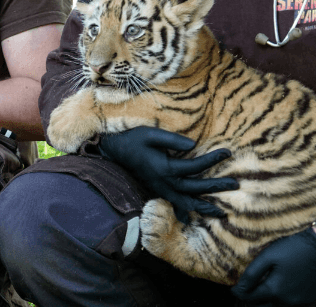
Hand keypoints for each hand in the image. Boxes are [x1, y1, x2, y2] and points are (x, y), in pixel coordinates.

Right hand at [98, 126, 237, 223]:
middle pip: (194, 188)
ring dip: (203, 207)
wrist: (113, 152)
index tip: (228, 153)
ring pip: (185, 203)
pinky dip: (186, 211)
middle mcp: (164, 182)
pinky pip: (174, 204)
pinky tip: (194, 216)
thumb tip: (194, 145)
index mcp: (164, 168)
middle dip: (215, 187)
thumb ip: (172, 139)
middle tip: (235, 184)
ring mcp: (160, 189)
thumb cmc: (132, 140)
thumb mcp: (151, 134)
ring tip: (221, 213)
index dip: (212, 159)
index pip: (194, 166)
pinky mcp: (157, 190)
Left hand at [232, 227, 315, 305]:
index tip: (233, 286)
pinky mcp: (307, 298)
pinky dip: (279, 297)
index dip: (238, 292)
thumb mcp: (267, 257)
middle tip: (245, 288)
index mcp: (274, 290)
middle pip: (261, 306)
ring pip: (275, 305)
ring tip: (259, 286)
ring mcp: (299, 301)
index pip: (248, 298)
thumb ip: (251, 274)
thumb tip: (238, 288)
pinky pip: (288, 302)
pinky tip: (277, 285)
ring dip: (265, 298)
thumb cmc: (293, 248)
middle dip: (251, 299)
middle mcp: (287, 301)